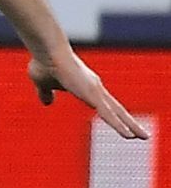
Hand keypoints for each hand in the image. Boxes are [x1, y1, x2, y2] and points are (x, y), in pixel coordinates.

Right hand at [31, 47, 147, 139]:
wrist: (47, 50)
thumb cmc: (44, 62)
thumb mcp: (43, 83)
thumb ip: (46, 93)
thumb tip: (47, 103)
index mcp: (85, 86)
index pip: (104, 104)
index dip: (113, 115)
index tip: (122, 123)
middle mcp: (95, 88)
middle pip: (117, 109)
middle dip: (130, 122)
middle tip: (143, 134)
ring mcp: (95, 91)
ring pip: (117, 113)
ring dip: (131, 126)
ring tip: (144, 137)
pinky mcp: (92, 94)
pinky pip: (109, 115)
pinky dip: (119, 126)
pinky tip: (129, 136)